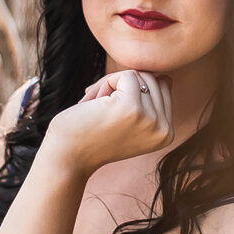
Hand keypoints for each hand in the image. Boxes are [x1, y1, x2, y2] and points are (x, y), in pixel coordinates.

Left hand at [41, 70, 172, 177]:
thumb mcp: (131, 124)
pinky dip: (104, 83)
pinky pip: (125, 75)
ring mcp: (150, 119)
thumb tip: (166, 78)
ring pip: (139, 75)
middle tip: (100, 108)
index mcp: (166, 133)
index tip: (113, 110)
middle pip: (153, 79)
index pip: (162, 88)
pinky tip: (92, 104)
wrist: (66, 158)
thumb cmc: (93, 136)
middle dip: (123, 85)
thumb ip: (150, 106)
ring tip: (97, 108)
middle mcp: (164, 129)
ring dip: (112, 84)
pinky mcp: (132, 108)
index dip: (135, 90)